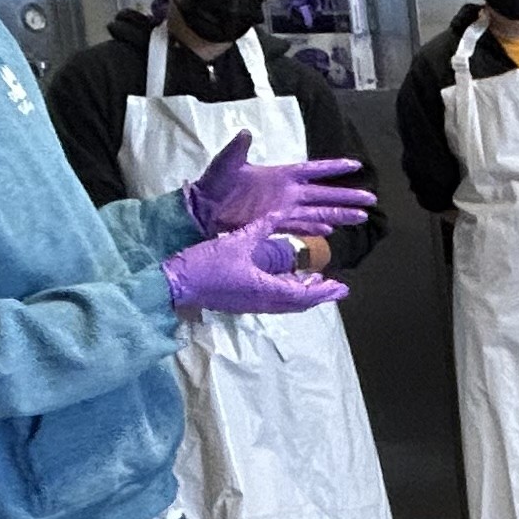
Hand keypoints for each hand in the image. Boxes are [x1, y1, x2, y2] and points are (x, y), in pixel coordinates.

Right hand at [160, 227, 344, 314]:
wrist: (176, 284)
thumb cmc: (207, 264)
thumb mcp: (237, 242)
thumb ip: (261, 228)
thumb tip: (278, 213)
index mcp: (264, 288)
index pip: (303, 295)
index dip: (324, 292)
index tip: (341, 288)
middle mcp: (261, 301)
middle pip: (297, 303)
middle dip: (318, 295)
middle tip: (336, 288)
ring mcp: (250, 304)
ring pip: (285, 304)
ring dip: (302, 295)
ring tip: (315, 283)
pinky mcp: (239, 303)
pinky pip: (271, 302)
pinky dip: (285, 294)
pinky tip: (285, 284)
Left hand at [180, 130, 372, 237]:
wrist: (200, 210)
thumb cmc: (213, 185)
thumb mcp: (224, 165)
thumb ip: (237, 150)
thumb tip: (245, 132)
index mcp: (281, 174)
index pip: (314, 170)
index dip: (334, 167)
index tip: (356, 165)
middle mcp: (288, 192)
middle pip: (325, 194)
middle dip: (348, 196)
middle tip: (371, 199)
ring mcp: (283, 209)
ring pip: (319, 211)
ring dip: (339, 215)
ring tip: (361, 218)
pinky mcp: (275, 224)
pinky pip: (300, 226)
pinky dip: (315, 228)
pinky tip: (330, 231)